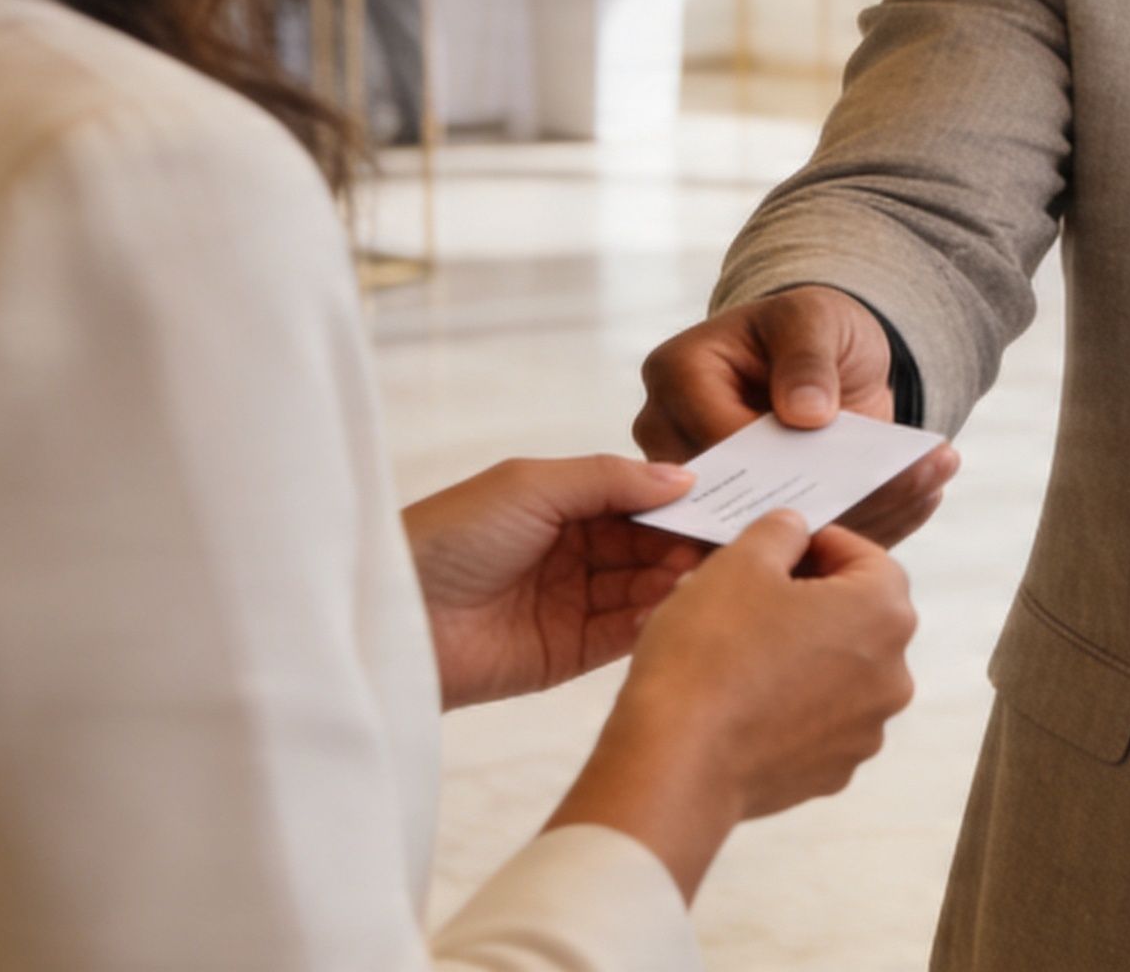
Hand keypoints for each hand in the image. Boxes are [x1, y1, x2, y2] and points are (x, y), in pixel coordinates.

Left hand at [404, 455, 704, 709]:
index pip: (635, 497)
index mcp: (559, 502)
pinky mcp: (568, 653)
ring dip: (676, 579)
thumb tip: (683, 476)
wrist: (396, 617)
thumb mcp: (531, 487)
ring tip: (711, 573)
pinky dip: (654, 618)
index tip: (731, 497)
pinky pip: (624, 632)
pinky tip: (681, 604)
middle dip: (686, 540)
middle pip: (646, 544)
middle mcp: (571, 550)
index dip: (678, 498)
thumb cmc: (452, 536)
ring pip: (642, 587)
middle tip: (733, 539)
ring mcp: (571, 602)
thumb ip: (608, 480)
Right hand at [550, 511, 919, 899]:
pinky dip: (791, 704)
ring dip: (800, 652)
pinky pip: (817, 721)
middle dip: (809, 599)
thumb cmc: (713, 648)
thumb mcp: (739, 563)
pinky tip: (742, 700)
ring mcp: (865, 732)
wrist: (678, 762)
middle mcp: (893, 676)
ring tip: (738, 649)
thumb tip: (796, 531)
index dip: (818, 544)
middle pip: (856, 617)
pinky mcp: (832, 773)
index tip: (774, 551)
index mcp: (884, 615)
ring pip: (837, 671)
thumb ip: (779, 531)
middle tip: (748, 596)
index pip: (867, 558)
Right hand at [634, 286, 960, 545]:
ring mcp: (703, 484)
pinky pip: (797, 537)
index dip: (775, 463)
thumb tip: (805, 414)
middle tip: (892, 492)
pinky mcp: (742, 513)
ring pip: (768, 527)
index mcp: (677, 376)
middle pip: (735, 495)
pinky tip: (916, 502)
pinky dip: (857, 524)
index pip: (717, 440)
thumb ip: (807, 357)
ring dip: (847, 518)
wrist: (820, 356)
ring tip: (922, 489)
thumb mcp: (813, 318)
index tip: (838, 473)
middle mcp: (673, 436)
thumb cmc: (805, 328)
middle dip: (817, 500)